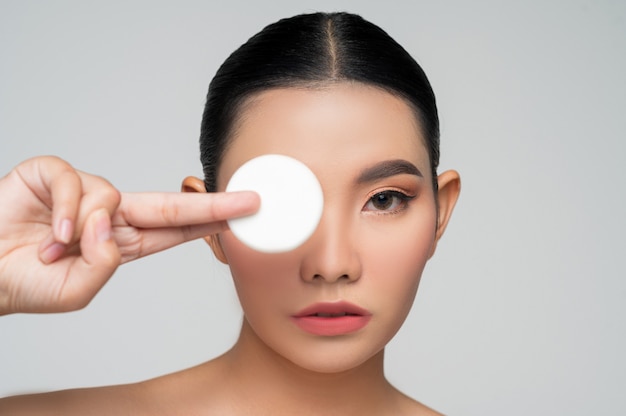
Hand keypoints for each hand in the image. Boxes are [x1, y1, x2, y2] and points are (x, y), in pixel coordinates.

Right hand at [0, 156, 258, 314]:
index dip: (207, 222)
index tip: (242, 216)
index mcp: (120, 243)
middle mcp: (109, 215)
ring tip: (55, 249)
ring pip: (112, 196)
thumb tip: (113, 225)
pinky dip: (67, 210)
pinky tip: (51, 233)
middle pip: (168, 205)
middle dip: (210, 204)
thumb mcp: (75, 291)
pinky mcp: (54, 175)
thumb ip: (104, 265)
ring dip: (85, 229)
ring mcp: (84, 193)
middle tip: (249, 201)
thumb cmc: (25, 283)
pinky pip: (76, 182)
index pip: (173, 230)